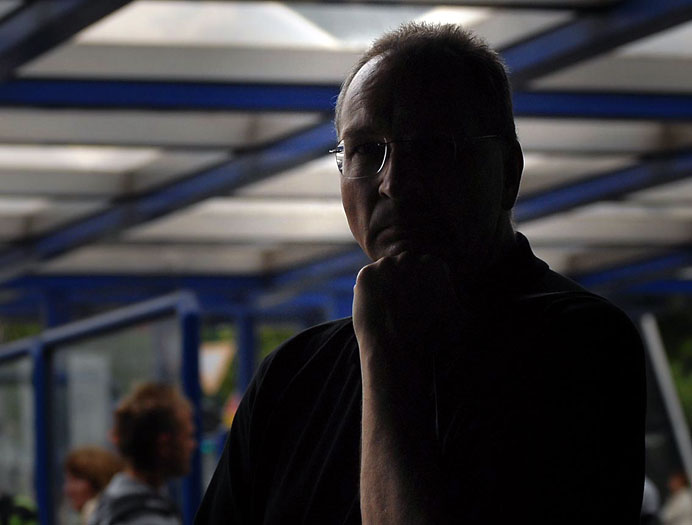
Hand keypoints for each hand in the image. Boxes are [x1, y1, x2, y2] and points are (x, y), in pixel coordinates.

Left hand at [353, 251, 459, 393]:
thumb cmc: (430, 337)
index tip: (419, 306)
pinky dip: (368, 293)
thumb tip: (471, 308)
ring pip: (385, 274)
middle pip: (404, 269)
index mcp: (434, 263)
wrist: (397, 346)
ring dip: (385, 287)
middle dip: (403, 285)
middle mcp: (410, 257)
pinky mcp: (366, 273)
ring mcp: (385, 263)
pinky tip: (375, 309)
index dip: (421, 289)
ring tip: (388, 310)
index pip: (424, 271)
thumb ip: (465, 306)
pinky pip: (367, 281)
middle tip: (402, 309)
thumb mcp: (460, 320)